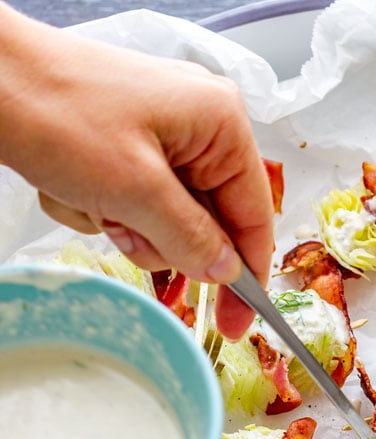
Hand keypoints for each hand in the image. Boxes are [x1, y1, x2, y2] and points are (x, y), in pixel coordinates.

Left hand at [0, 2, 274, 338]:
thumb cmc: (58, 113)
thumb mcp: (135, 190)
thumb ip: (192, 239)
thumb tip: (228, 273)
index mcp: (221, 123)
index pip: (254, 216)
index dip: (248, 276)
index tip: (236, 326)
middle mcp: (200, 126)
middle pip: (207, 222)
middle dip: (160, 238)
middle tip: (123, 229)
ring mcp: (162, 134)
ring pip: (166, 220)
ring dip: (124, 224)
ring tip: (91, 199)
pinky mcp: (127, 144)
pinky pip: (132, 203)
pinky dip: (101, 209)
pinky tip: (72, 187)